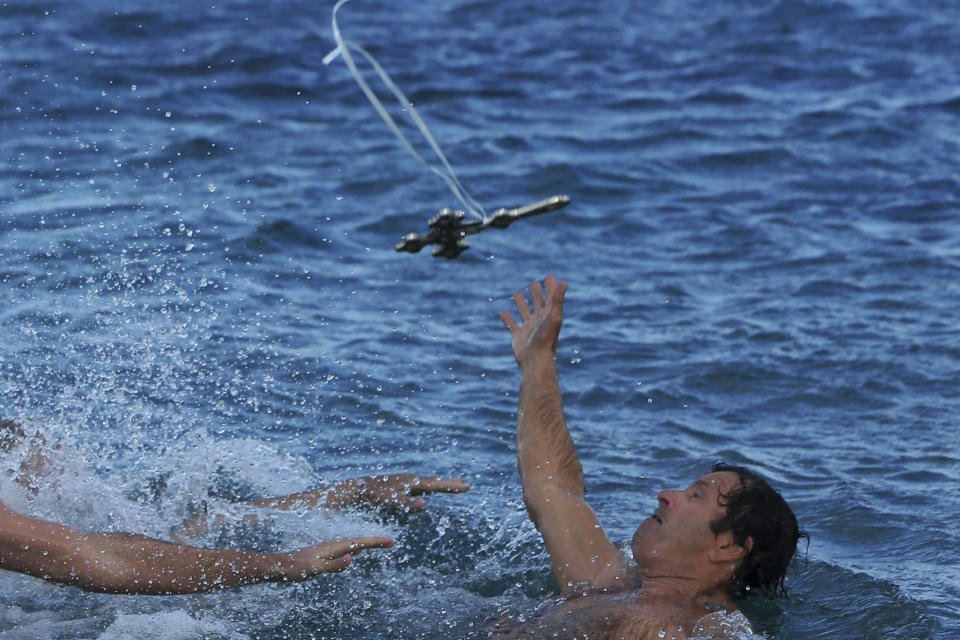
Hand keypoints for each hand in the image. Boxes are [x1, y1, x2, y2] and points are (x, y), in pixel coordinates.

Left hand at [288, 536, 394, 576]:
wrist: (278, 566)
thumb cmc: (295, 569)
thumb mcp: (315, 568)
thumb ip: (334, 564)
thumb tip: (353, 557)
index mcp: (333, 547)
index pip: (360, 543)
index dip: (376, 542)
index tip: (391, 541)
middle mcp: (333, 545)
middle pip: (359, 541)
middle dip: (375, 541)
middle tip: (391, 542)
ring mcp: (328, 549)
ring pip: (353, 544)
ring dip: (367, 544)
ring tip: (379, 544)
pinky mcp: (324, 554)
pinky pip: (346, 549)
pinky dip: (356, 548)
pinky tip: (356, 552)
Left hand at [329, 474, 470, 511]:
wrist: (354, 489)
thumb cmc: (370, 496)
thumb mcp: (388, 501)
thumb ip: (406, 503)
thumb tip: (424, 504)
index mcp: (410, 482)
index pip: (435, 485)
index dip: (451, 486)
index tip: (467, 486)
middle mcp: (409, 480)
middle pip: (434, 483)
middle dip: (450, 484)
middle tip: (467, 485)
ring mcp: (404, 483)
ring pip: (427, 484)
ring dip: (441, 485)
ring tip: (453, 483)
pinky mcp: (398, 488)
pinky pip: (418, 488)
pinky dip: (429, 489)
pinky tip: (428, 492)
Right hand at [501, 275, 566, 366]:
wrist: (535, 360)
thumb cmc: (546, 338)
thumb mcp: (553, 316)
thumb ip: (557, 300)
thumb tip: (563, 282)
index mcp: (549, 316)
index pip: (551, 298)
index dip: (551, 287)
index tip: (549, 277)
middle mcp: (540, 321)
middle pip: (538, 304)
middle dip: (537, 294)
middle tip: (534, 283)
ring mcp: (529, 329)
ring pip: (525, 313)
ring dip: (522, 303)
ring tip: (518, 293)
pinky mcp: (518, 337)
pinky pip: (512, 325)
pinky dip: (508, 319)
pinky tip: (504, 313)